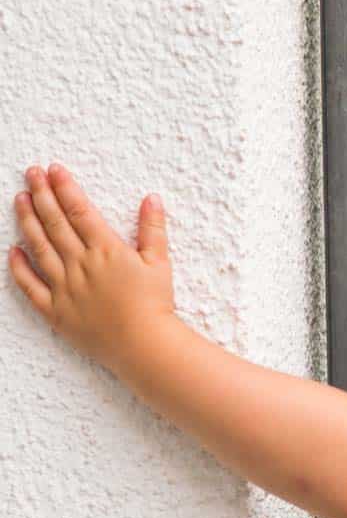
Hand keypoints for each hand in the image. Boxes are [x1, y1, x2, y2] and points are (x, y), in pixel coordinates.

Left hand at [9, 162, 176, 372]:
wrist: (144, 347)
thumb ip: (152, 228)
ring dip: (27, 221)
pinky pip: (31, 286)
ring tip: (19, 200)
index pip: (79, 210)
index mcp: (106, 250)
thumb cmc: (155, 306)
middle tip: (31, 173)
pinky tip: (14, 251)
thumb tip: (151, 199)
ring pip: (39, 247)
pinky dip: (20, 268)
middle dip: (41, 194)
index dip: (64, 187)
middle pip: (55, 222)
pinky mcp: (56, 311)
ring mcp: (64, 287)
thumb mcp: (160, 263)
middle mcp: (80, 264)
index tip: (53, 170)